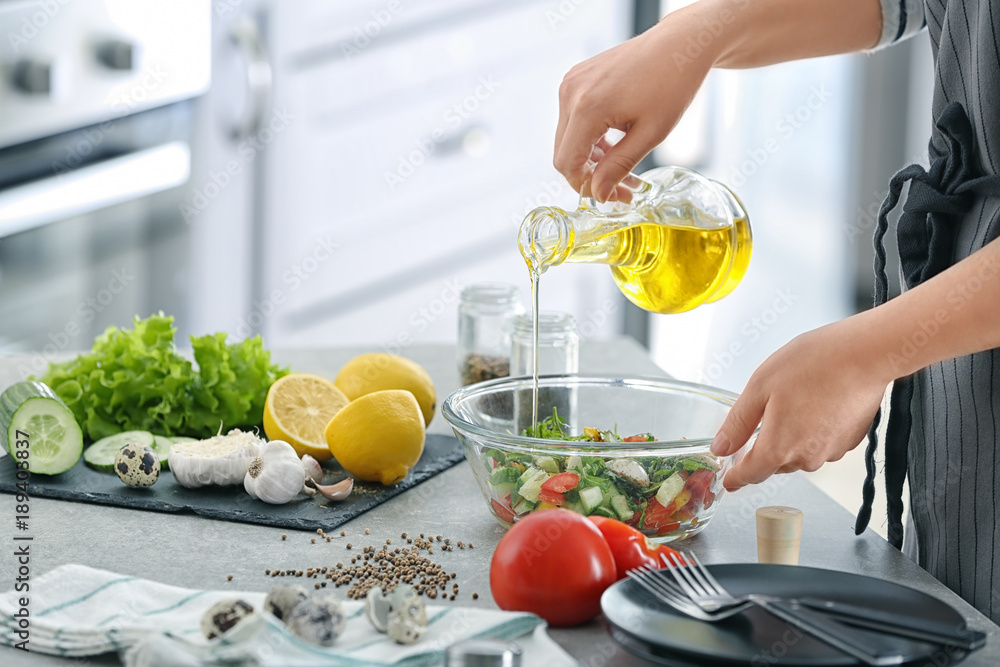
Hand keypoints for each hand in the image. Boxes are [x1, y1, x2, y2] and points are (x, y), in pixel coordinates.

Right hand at [554, 5, 717, 202]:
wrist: (678, 44)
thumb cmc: (672, 83)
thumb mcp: (651, 134)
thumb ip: (619, 166)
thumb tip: (599, 193)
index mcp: (587, 107)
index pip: (567, 163)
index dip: (585, 186)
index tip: (611, 196)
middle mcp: (571, 93)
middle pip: (564, 152)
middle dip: (589, 175)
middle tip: (621, 188)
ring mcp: (571, 83)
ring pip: (568, 138)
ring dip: (591, 158)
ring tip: (623, 167)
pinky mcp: (577, 79)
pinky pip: (574, 119)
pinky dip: (590, 137)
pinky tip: (615, 143)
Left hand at [710, 318, 892, 490]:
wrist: (865, 355)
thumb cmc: (813, 364)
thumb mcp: (760, 387)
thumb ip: (738, 423)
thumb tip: (722, 447)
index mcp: (779, 448)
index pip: (751, 474)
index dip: (736, 478)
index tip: (729, 481)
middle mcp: (806, 458)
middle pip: (775, 463)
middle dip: (764, 449)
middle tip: (762, 421)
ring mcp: (832, 452)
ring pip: (800, 454)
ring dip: (791, 439)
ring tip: (794, 403)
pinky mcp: (851, 442)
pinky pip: (822, 444)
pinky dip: (814, 431)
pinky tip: (816, 404)